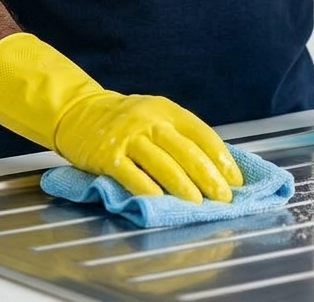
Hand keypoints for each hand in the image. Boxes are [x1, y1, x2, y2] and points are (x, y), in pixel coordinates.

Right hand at [0, 32, 242, 201]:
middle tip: (223, 197)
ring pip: (162, 163)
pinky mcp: (108, 154)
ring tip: (198, 203)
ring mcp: (129, 136)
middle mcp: (151, 120)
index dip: (220, 157)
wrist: (78, 110)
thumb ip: (178, 134)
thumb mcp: (155, 114)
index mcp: (168, 110)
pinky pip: (131, 174)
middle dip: (208, 176)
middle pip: (186, 150)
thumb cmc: (123, 118)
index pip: (202, 133)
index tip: (235, 178)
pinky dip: (147, 189)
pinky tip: (159, 202)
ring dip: (183, 186)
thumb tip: (212, 163)